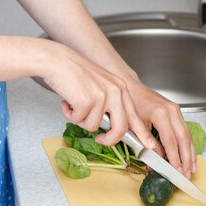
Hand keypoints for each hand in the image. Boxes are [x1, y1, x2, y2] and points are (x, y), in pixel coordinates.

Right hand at [41, 43, 161, 157]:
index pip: (134, 115)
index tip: (149, 145)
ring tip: (74, 104)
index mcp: (121, 88)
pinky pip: (79, 121)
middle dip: (108, 139)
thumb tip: (111, 127)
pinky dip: (69, 114)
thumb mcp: (100, 86)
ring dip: (80, 119)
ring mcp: (103, 96)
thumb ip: (110, 104)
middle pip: (120, 128)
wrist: (56, 60)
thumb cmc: (74, 73)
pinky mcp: (88, 101)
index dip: (141, 133)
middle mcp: (116, 91)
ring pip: (93, 126)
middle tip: (99, 140)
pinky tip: (67, 101)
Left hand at [126, 79, 195, 177]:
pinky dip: (188, 145)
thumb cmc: (130, 103)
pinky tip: (189, 156)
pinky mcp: (177, 112)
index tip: (176, 171)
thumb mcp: (134, 124)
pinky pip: (185, 131)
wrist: (131, 86)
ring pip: (187, 135)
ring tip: (191, 169)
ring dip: (190, 154)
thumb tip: (156, 157)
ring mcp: (176, 111)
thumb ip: (146, 141)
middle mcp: (172, 111)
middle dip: (186, 159)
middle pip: (184, 139)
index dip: (175, 158)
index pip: (171, 141)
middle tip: (186, 174)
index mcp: (161, 114)